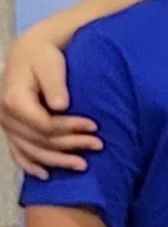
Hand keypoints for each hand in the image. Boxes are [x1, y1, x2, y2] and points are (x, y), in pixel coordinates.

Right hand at [1, 29, 98, 177]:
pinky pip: (17, 152)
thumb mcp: (50, 64)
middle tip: (98, 145)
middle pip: (39, 140)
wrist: (29, 52)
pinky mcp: (10, 128)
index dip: (70, 129)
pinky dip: (30, 164)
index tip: (95, 127)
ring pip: (30, 150)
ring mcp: (5, 124)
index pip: (44, 124)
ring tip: (83, 165)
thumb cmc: (43, 56)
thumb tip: (61, 105)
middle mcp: (4, 115)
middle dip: (70, 145)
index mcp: (13, 100)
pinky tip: (45, 174)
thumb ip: (55, 84)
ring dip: (56, 160)